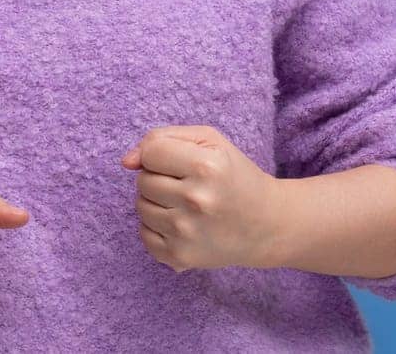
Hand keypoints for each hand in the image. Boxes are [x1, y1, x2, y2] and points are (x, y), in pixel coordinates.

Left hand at [119, 125, 282, 272]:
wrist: (268, 224)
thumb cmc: (234, 176)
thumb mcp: (209, 141)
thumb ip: (162, 138)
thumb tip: (126, 162)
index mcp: (207, 167)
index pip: (151, 152)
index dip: (161, 154)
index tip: (180, 163)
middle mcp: (196, 200)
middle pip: (143, 181)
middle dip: (159, 179)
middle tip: (187, 185)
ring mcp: (187, 232)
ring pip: (141, 207)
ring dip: (156, 203)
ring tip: (185, 204)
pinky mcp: (181, 257)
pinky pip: (144, 235)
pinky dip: (156, 229)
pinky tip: (181, 225)